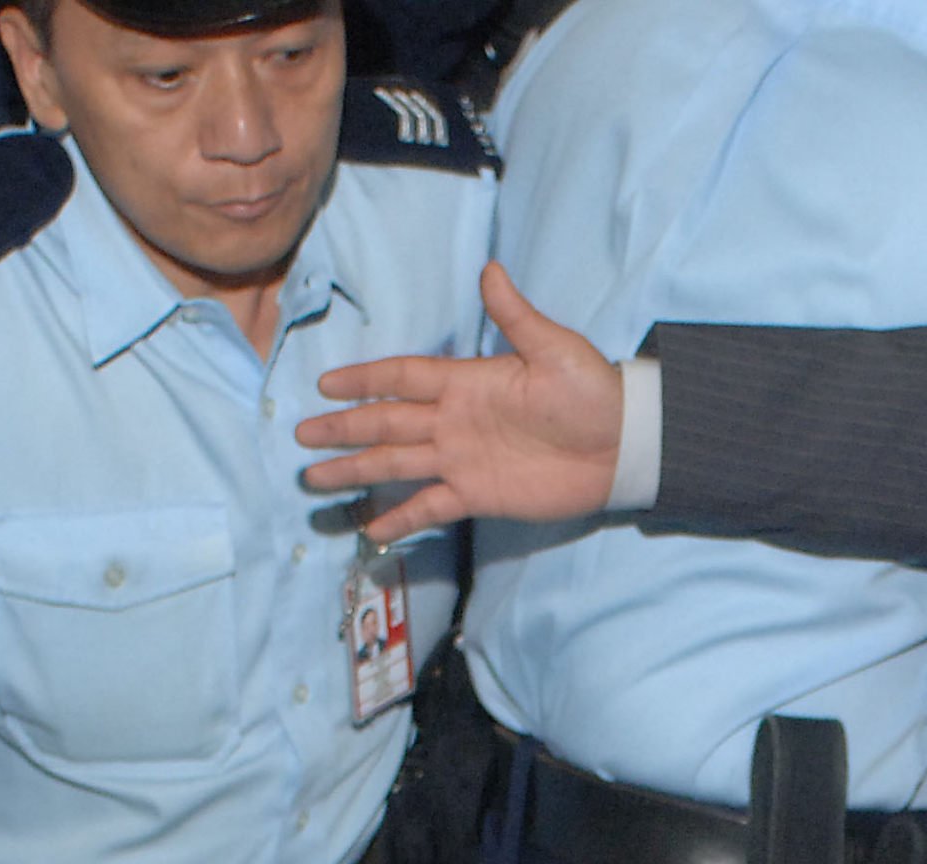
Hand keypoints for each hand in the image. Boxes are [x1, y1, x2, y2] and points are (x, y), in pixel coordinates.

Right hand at [296, 264, 623, 544]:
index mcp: (466, 382)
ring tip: (315, 479)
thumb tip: (491, 271)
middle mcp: (454, 421)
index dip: (364, 379)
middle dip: (344, 428)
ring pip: (396, 464)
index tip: (326, 383)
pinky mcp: (478, 495)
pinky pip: (431, 506)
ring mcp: (463, 460)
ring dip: (357, 471)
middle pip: (386, 422)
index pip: (402, 378)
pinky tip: (370, 529)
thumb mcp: (554, 348)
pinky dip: (401, 517)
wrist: (623, 444)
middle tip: (302, 436)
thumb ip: (515, 316)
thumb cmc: (591, 392)